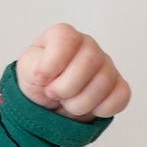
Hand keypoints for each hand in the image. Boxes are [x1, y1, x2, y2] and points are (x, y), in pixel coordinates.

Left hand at [16, 24, 131, 120]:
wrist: (47, 105)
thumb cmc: (38, 83)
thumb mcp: (26, 70)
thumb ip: (32, 65)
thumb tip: (44, 74)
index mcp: (64, 37)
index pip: (66, 39)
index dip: (52, 64)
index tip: (41, 80)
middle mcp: (88, 47)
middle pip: (90, 60)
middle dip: (66, 87)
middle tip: (53, 95)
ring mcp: (106, 66)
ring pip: (105, 81)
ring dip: (79, 103)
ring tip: (67, 103)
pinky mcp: (117, 86)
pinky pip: (120, 96)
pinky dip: (101, 109)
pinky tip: (87, 108)